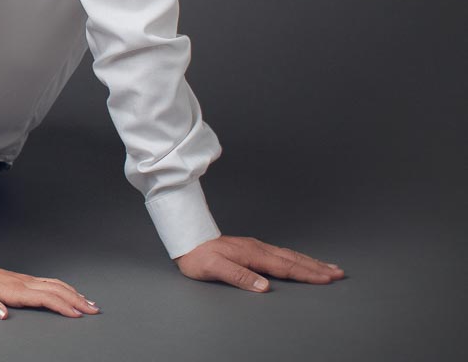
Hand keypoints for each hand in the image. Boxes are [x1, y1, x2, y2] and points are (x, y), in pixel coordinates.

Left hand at [0, 267, 98, 319]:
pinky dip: (66, 288)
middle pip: (57, 290)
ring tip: (90, 303)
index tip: (76, 314)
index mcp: (16, 290)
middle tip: (94, 310)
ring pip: (56, 285)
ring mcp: (27, 280)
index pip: (45, 298)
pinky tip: (73, 293)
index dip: (62, 305)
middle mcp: (25, 284)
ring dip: (75, 294)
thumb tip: (2, 315)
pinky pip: (51, 283)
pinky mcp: (27, 280)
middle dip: (77, 300)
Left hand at [176, 235, 344, 290]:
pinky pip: (281, 253)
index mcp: (253, 255)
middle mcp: (258, 249)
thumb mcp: (215, 269)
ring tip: (328, 266)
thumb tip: (264, 286)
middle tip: (338, 273)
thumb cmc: (198, 257)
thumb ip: (239, 276)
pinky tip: (300, 260)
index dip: (307, 274)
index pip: (286, 267)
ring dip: (310, 261)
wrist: (187, 240)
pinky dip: (296, 257)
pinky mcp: (252, 248)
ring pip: (289, 255)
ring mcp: (256, 247)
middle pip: (293, 259)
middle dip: (317, 267)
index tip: (327, 278)